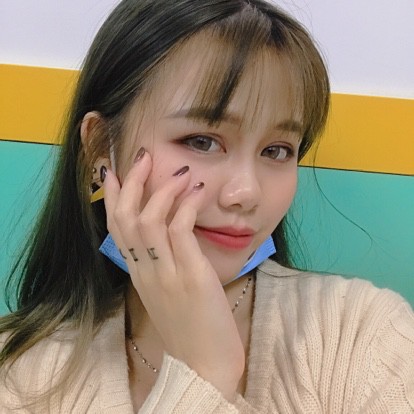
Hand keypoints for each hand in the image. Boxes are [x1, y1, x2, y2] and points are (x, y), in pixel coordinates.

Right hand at [103, 149, 244, 400]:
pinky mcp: (191, 276)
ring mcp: (166, 274)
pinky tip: (197, 191)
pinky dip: (187, 206)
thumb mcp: (166, 293)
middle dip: (131, 184)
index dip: (110, 198)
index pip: (116, 230)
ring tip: (179, 171)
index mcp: (139, 274)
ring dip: (162, 190)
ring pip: (149, 222)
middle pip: (125, 219)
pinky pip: (180, 232)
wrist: (204, 364)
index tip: (112, 171)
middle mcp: (146, 271)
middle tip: (142, 157)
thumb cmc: (189, 327)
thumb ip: (162, 265)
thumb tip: (170, 233)